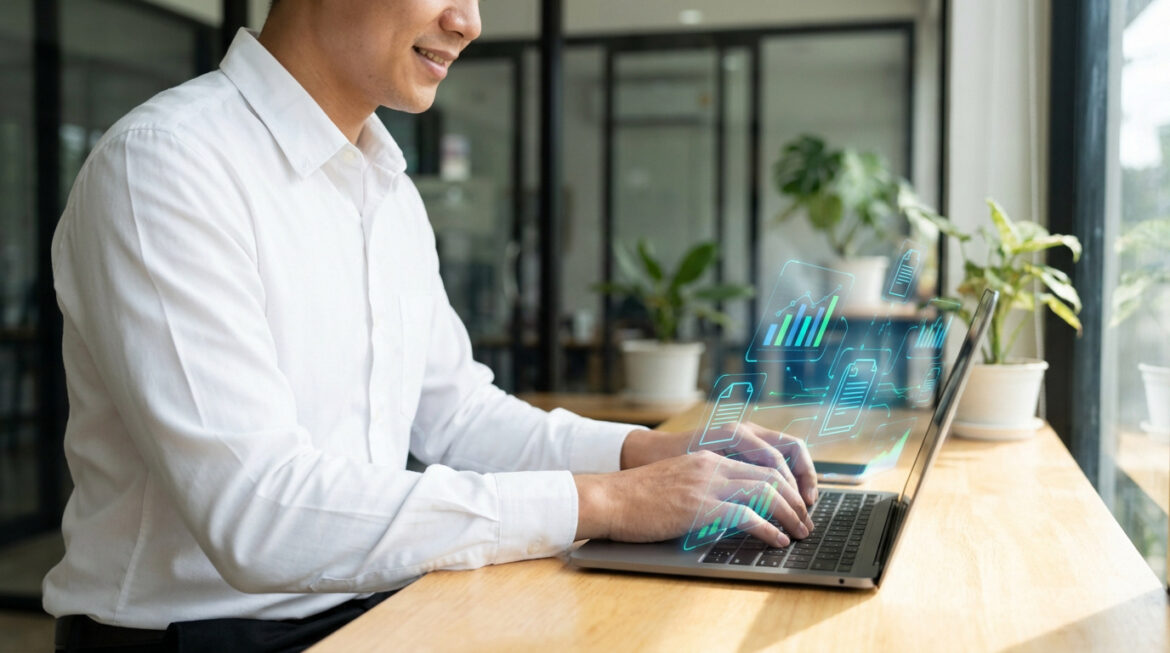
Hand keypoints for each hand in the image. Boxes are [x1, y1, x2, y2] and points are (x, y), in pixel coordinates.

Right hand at [575, 447, 815, 547]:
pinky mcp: (700, 505)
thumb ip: (704, 488)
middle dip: (796, 499)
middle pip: (771, 474)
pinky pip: (746, 514)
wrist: (609, 498)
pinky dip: (768, 528)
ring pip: (765, 491)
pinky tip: (776, 540)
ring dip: (789, 514)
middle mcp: (712, 465)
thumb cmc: (636, 497)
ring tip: (800, 532)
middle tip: (806, 521)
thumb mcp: (677, 483)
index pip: (761, 464)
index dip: (786, 484)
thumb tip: (729, 512)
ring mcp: (707, 483)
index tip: (796, 504)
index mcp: (708, 458)